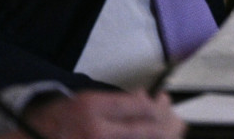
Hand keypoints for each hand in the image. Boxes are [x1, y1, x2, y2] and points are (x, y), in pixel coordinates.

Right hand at [11, 91, 183, 138]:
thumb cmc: (56, 121)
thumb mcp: (85, 101)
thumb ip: (116, 102)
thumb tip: (146, 98)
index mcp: (93, 108)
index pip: (140, 108)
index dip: (159, 108)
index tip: (165, 104)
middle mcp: (97, 131)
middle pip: (146, 131)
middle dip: (167, 127)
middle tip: (177, 123)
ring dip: (160, 136)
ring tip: (170, 131)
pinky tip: (149, 137)